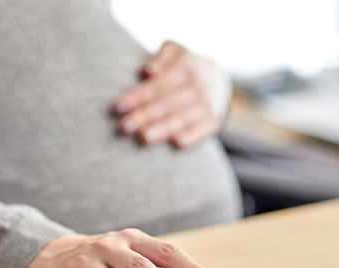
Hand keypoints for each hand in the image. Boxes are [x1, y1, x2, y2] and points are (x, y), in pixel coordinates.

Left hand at [112, 41, 231, 148]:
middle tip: (124, 126)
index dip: (138, 96)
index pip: (159, 84)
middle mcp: (199, 86)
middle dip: (145, 115)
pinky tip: (176, 143)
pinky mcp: (215, 121)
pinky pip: (203, 130)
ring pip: (183, 118)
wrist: (221, 82)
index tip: (118, 107)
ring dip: (163, 128)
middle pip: (168, 103)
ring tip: (143, 137)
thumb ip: (162, 56)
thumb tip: (148, 71)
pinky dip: (192, 137)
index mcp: (186, 66)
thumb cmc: (186, 67)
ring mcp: (208, 104)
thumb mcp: (177, 52)